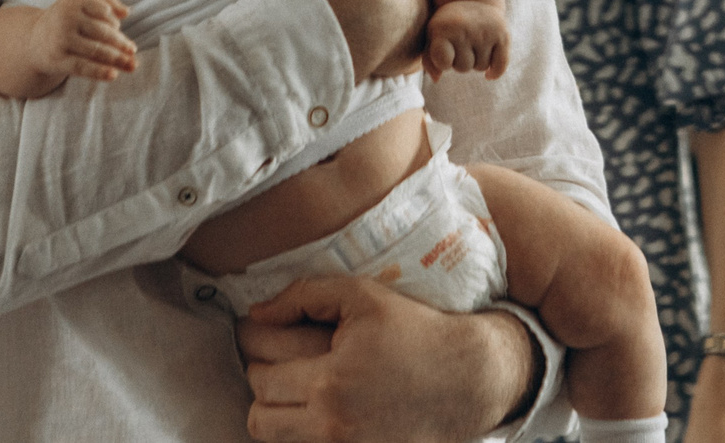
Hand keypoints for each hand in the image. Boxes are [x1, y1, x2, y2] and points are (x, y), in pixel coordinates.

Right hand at [32, 0, 135, 83]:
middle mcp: (65, 19)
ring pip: (96, 50)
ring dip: (116, 58)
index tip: (120, 30)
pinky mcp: (57, 60)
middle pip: (102, 32)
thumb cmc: (64, 21)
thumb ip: (106, 4)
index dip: (114, 21)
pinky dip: (99, 71)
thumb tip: (127, 12)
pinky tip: (114, 75)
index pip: (103, 10)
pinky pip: (82, 67)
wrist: (32, 42)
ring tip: (131, 64)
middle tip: (133, 50)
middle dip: (121, 43)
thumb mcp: (80, 6)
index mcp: (73, 2)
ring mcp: (60, 39)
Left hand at [240, 275, 535, 442]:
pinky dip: (305, 431)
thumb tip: (257, 312)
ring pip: (276, 440)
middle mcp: (332, 423)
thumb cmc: (415, 330)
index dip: (259, 355)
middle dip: (266, 387)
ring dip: (280, 415)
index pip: (260, 377)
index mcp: (330, 380)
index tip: (270, 341)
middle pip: (260, 417)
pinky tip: (322, 408)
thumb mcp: (363, 296)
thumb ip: (303, 296)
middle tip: (284, 366)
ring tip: (300, 390)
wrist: (467, 377)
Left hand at [423, 0, 508, 80]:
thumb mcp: (432, 36)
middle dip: (461, 61)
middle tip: (460, 45)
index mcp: (443, 28)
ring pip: (481, 67)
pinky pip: (500, 65)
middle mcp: (465, 28)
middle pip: (463, 67)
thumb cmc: (447, 24)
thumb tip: (436, 79)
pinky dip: (495, 71)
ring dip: (477, 61)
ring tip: (473, 45)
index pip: (443, 62)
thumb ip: (429, 59)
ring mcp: (485, 31)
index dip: (444, 62)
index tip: (444, 54)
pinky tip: (489, 73)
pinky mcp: (502, 34)